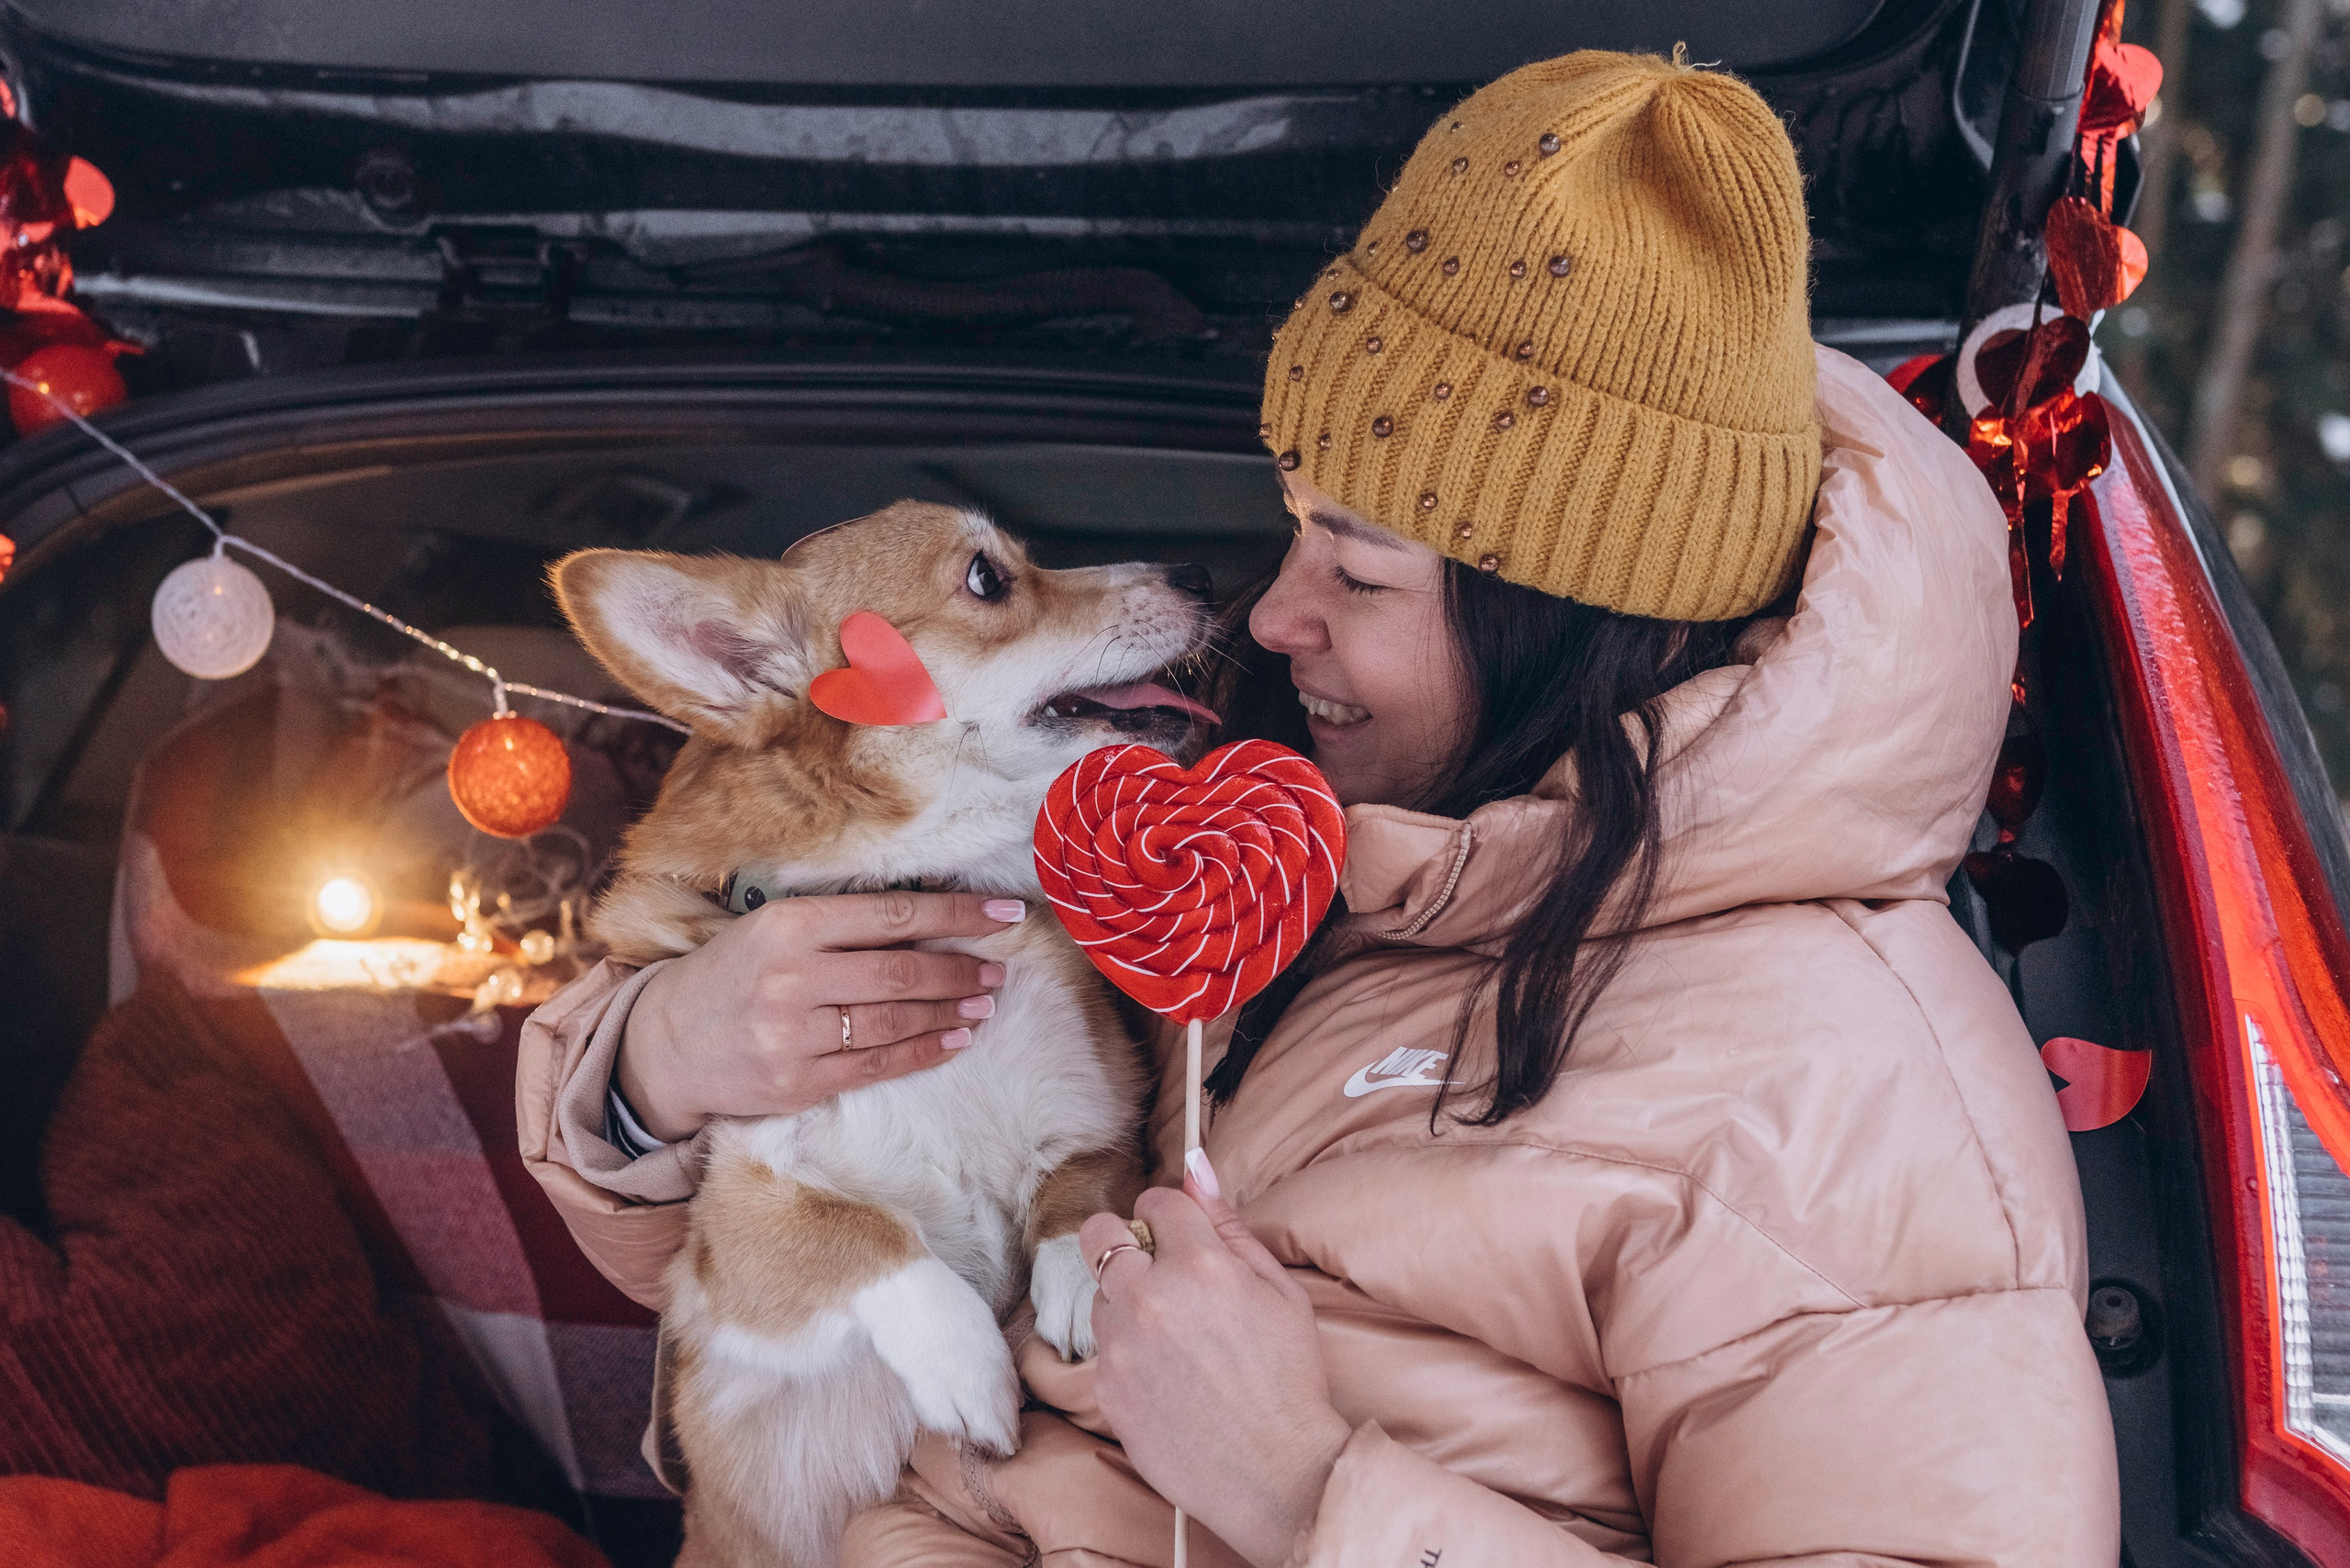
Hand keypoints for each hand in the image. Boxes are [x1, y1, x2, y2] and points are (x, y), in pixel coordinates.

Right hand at [614, 891, 1023, 1141]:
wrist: (664, 1046)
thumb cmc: (731, 976)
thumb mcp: (773, 930)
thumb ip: (842, 926)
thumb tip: (930, 920)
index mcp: (788, 927)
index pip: (891, 915)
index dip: (956, 915)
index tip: (1004, 914)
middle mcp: (791, 979)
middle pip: (900, 972)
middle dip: (960, 970)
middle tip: (1000, 969)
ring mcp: (794, 1037)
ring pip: (894, 1021)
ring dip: (950, 1012)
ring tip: (985, 1003)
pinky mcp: (798, 1084)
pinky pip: (878, 1066)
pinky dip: (923, 1051)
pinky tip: (955, 1040)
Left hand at [1080, 1153, 1350, 1567]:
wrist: (1274, 1471)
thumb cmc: (1289, 1378)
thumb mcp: (1279, 1291)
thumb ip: (1229, 1224)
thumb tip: (1195, 1166)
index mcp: (1200, 1264)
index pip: (1156, 1201)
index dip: (1169, 1213)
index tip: (1180, 1232)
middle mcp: (1150, 1297)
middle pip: (1099, 1234)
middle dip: (1122, 1239)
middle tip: (1156, 1267)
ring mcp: (1121, 1345)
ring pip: (1100, 1293)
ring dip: (1126, 1299)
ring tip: (1175, 1336)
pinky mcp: (1106, 1389)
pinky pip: (1103, 1347)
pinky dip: (1127, 1350)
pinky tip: (1167, 1375)